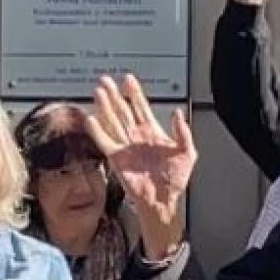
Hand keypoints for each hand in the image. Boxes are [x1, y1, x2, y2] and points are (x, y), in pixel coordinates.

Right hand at [88, 74, 198, 257]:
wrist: (163, 200)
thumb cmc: (175, 180)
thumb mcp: (187, 153)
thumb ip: (183, 132)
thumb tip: (178, 113)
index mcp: (153, 133)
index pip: (141, 107)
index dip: (135, 93)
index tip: (128, 79)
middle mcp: (137, 137)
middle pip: (123, 110)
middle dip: (115, 94)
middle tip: (106, 79)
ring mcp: (126, 146)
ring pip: (113, 121)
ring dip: (105, 106)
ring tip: (98, 91)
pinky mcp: (116, 159)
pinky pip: (105, 142)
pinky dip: (98, 131)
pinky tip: (92, 119)